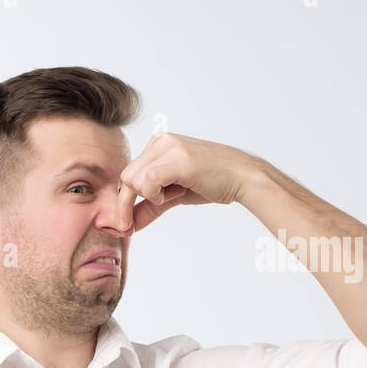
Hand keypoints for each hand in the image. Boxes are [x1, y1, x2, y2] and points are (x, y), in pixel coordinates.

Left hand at [115, 133, 260, 232]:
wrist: (242, 178)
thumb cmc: (212, 183)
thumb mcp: (173, 196)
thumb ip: (149, 207)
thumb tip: (129, 226)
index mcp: (158, 145)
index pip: (128, 174)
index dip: (124, 201)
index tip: (124, 223)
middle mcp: (161, 141)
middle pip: (125, 178)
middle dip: (127, 204)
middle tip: (138, 220)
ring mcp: (169, 147)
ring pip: (132, 180)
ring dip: (148, 197)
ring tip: (173, 195)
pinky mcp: (178, 159)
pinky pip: (147, 181)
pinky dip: (154, 195)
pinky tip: (173, 194)